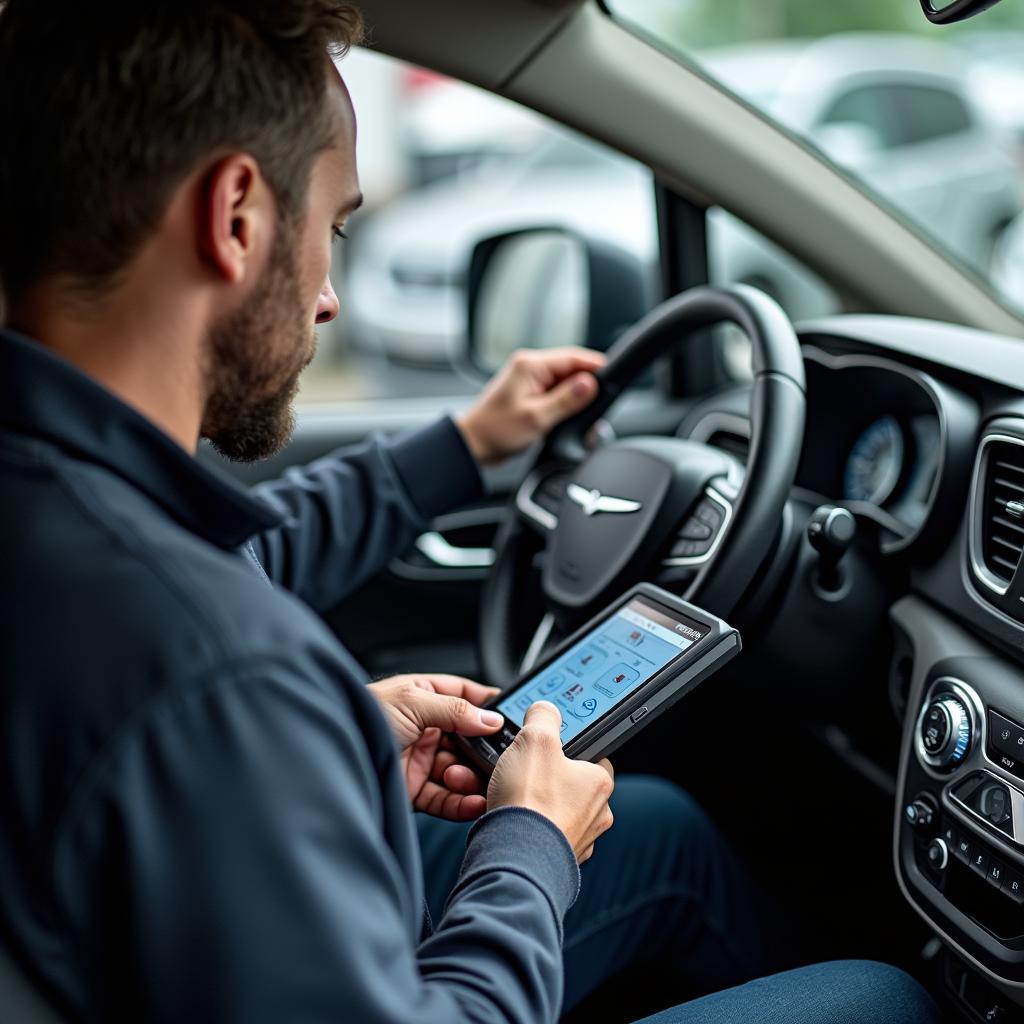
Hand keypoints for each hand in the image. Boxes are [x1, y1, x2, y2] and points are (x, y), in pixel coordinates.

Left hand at [368, 674, 503, 820]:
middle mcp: (424, 728)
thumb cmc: (360, 718)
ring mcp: (419, 760)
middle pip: (466, 739)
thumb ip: (454, 709)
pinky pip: (446, 799)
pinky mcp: (414, 791)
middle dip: (484, 751)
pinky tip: (474, 804)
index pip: (464, 696)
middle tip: (502, 760)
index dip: (487, 705)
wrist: (329, 759)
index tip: (510, 715)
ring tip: (479, 784)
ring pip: (459, 771)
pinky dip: (462, 804)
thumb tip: (490, 718)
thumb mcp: (411, 701)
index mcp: (422, 697)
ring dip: (472, 779)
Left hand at [456, 347, 605, 465]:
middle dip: (587, 384)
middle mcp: (530, 367)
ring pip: (565, 381)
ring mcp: (530, 379)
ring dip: (576, 395)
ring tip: (583, 412)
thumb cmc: (495, 430)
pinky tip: (568, 415)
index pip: (573, 357)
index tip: (613, 376)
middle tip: (600, 402)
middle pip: (571, 368)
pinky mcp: (530, 392)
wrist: (474, 445)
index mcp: (530, 365)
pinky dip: (565, 402)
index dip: (595, 366)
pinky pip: (556, 391)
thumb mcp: (536, 417)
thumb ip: (566, 400)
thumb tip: (590, 385)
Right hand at [487, 702, 614, 863]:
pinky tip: (510, 821)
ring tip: (510, 796)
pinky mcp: (557, 862)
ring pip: (556, 813)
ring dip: (535, 805)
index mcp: (599, 783)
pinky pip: (542, 837)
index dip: (569, 748)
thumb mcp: (535, 738)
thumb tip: (545, 709)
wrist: (515, 857)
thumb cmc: (531, 801)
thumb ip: (543, 717)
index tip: (549, 747)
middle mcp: (596, 814)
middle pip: (571, 785)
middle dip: (547, 778)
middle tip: (523, 771)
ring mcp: (578, 841)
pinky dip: (528, 829)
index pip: (593, 756)